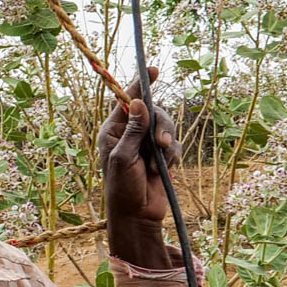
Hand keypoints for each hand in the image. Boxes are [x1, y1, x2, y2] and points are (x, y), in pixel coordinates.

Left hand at [98, 67, 181, 268]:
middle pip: (153, 111)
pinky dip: (172, 157)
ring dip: (166, 145)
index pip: (126, 101)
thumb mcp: (124, 158)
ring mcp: (146, 144)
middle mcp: (129, 134)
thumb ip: (133, 130)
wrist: (137, 215)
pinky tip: (163, 171)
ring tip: (159, 164)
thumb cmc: (123, 189)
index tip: (152, 70)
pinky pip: (174, 144)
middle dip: (161, 125)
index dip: (139, 86)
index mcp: (112, 131)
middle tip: (160, 142)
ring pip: (166, 127)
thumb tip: (137, 102)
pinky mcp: (161, 155)